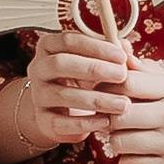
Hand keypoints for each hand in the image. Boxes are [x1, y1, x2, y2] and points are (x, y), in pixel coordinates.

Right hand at [0, 23, 133, 163]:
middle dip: (94, 69)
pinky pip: (61, 122)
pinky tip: (106, 121)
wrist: (60, 111)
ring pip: (62, 95)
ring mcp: (38, 95)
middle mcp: (38, 69)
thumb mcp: (93, 61)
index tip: (121, 56)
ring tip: (122, 104)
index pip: (68, 41)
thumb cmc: (81, 79)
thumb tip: (124, 47)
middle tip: (122, 76)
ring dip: (96, 99)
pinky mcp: (43, 120)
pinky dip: (85, 123)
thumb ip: (108, 52)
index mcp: (49, 48)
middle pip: (60, 64)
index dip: (96, 47)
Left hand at [99, 59, 163, 163]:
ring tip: (132, 141)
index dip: (108, 90)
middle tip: (120, 125)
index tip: (108, 98)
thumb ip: (144, 70)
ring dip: (118, 144)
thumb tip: (118, 45)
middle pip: (118, 115)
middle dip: (112, 121)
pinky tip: (143, 158)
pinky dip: (129, 163)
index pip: (126, 82)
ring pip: (118, 142)